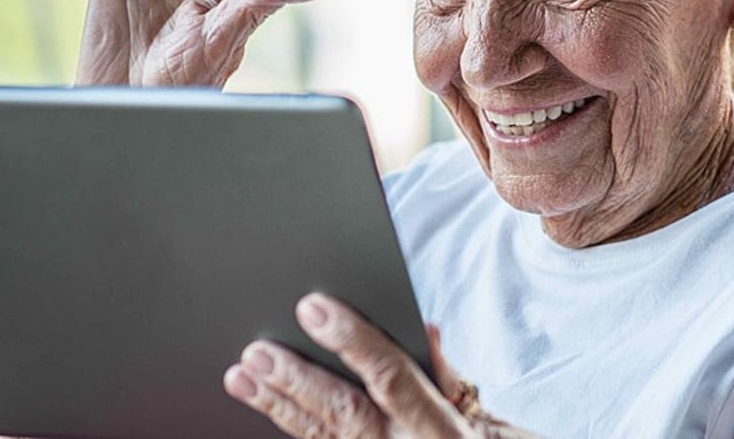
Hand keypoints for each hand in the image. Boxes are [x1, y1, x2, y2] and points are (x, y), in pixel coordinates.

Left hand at [224, 293, 540, 437]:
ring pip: (323, 437)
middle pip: (345, 413)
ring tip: (244, 375)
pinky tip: (268, 405)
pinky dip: (293, 425)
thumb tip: (422, 327)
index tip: (314, 307)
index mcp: (445, 431)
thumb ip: (448, 373)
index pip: (393, 377)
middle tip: (260, 350)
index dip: (352, 340)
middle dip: (299, 380)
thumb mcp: (489, 414)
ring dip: (280, 404)